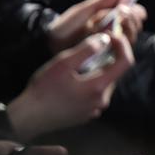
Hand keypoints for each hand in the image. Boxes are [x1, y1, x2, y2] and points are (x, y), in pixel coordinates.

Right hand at [6, 31, 134, 138]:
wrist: (28, 118)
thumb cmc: (44, 89)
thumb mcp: (63, 63)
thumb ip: (87, 49)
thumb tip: (105, 39)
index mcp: (99, 87)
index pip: (126, 63)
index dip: (123, 45)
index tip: (112, 36)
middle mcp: (101, 101)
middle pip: (115, 73)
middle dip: (109, 57)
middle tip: (94, 45)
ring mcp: (94, 110)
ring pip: (105, 83)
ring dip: (98, 70)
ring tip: (80, 63)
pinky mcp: (85, 115)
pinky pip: (95, 94)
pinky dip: (91, 82)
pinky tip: (74, 80)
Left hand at [46, 0, 146, 53]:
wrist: (49, 47)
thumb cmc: (65, 27)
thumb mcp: (83, 10)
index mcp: (110, 20)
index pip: (133, 16)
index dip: (137, 13)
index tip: (134, 9)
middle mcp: (113, 34)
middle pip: (134, 28)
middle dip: (131, 19)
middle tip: (122, 12)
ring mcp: (109, 48)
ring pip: (128, 38)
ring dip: (121, 27)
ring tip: (105, 22)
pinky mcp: (105, 60)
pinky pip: (117, 51)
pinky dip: (112, 40)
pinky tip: (104, 35)